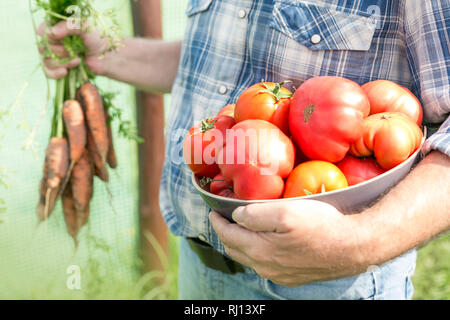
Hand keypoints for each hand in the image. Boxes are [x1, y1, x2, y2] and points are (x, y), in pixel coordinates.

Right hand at [36, 20, 108, 78]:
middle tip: (76, 52)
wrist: (107, 57)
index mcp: (56, 27)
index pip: (41, 31)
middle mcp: (53, 40)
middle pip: (43, 48)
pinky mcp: (60, 67)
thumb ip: (69, 26)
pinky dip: (54, 73)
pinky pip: (48, 72)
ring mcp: (55, 54)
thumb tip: (51, 33)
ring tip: (78, 61)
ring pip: (46, 61)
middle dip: (60, 52)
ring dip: (62, 63)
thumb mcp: (85, 27)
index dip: (51, 38)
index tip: (64, 40)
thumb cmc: (97, 39)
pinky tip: (65, 72)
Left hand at [209, 200, 368, 286]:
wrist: (353, 246)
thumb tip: (236, 216)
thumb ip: (255, 214)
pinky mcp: (292, 276)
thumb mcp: (286, 212)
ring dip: (240, 243)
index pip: (228, 235)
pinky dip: (256, 251)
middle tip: (223, 218)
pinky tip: (262, 242)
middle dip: (226, 233)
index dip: (218, 222)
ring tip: (240, 228)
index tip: (213, 210)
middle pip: (236, 249)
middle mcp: (266, 267)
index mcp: (260, 250)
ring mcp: (279, 274)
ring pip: (250, 258)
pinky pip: (265, 264)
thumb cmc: (321, 225)